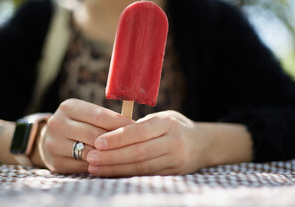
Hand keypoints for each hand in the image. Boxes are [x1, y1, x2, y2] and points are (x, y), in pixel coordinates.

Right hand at [37, 99, 133, 173]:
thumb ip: (104, 118)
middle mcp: (58, 124)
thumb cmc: (78, 124)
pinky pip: (84, 166)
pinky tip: (111, 165)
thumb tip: (133, 125)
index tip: (137, 129)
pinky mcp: (56, 163)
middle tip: (135, 145)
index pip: (99, 115)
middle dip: (117, 141)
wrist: (49, 140)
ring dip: (109, 155)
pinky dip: (99, 166)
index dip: (120, 123)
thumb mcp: (86, 114)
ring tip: (126, 155)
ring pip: (90, 152)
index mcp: (68, 107)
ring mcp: (54, 144)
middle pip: (95, 135)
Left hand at [86, 110, 210, 175]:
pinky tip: (111, 174)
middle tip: (91, 158)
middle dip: (112, 157)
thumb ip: (141, 126)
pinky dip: (127, 175)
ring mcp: (175, 160)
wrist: (203, 144)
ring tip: (95, 168)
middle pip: (139, 152)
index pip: (140, 131)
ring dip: (116, 169)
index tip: (98, 142)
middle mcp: (174, 142)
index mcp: (168, 123)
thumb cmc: (174, 126)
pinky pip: (147, 175)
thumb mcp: (162, 118)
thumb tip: (110, 133)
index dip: (118, 138)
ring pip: (141, 167)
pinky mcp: (174, 173)